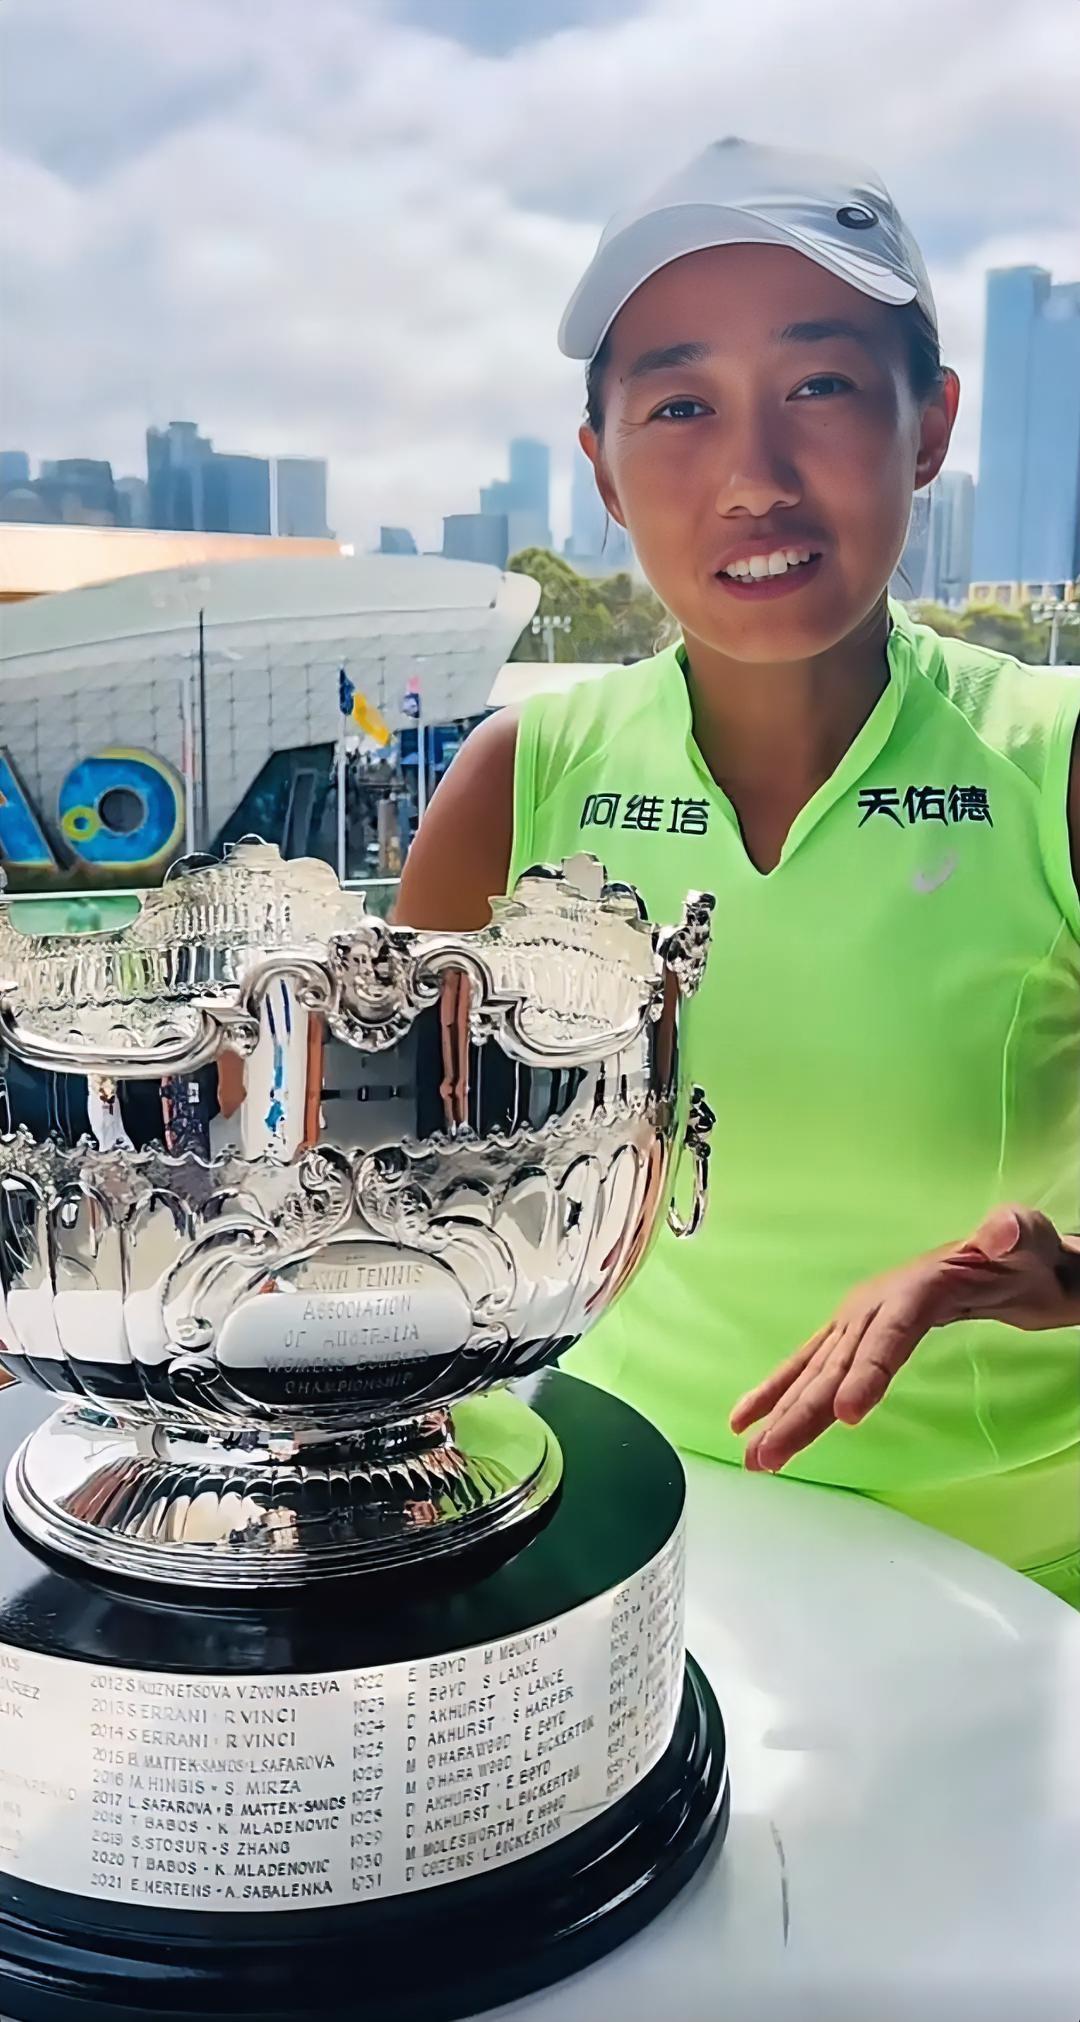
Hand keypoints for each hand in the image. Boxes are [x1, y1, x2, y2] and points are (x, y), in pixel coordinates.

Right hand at [729, 1206, 1079, 1473]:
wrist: (1008, 1262)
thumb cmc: (1020, 1257)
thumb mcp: (1026, 1243)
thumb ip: (1015, 1236)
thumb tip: (1003, 1231)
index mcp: (916, 1287)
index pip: (890, 1333)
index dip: (866, 1372)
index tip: (846, 1414)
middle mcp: (874, 1303)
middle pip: (837, 1362)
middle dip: (800, 1411)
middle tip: (768, 1456)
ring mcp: (858, 1319)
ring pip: (816, 1372)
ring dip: (782, 1415)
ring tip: (754, 1458)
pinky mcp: (852, 1335)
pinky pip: (811, 1366)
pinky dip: (779, 1394)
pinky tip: (750, 1422)